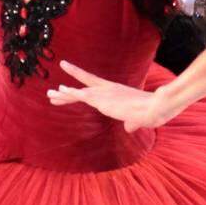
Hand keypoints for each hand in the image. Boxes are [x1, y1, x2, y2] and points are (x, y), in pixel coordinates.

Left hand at [46, 62, 175, 131]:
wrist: (155, 107)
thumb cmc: (152, 112)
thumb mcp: (140, 119)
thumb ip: (132, 123)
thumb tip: (129, 128)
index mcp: (116, 91)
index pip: (96, 83)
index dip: (84, 79)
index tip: (73, 76)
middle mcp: (108, 89)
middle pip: (84, 86)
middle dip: (69, 89)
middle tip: (53, 91)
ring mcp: (103, 93)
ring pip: (78, 92)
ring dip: (64, 95)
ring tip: (50, 95)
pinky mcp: (101, 99)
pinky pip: (81, 95)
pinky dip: (69, 93)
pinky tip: (59, 92)